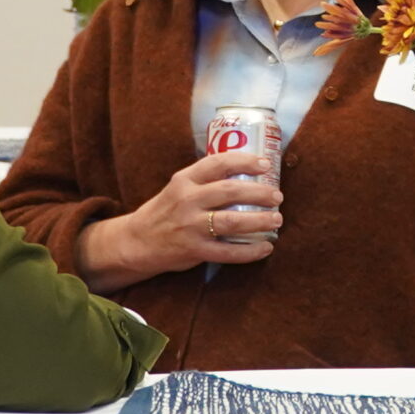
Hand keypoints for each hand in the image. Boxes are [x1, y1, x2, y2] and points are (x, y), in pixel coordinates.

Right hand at [83, 151, 282, 288]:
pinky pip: (228, 252)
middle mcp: (188, 200)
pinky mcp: (194, 250)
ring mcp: (191, 226)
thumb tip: (247, 175)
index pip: (218, 163)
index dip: (245, 161)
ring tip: (277, 219)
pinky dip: (251, 251)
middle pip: (231, 191)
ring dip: (260, 220)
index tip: (265, 164)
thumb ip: (205, 181)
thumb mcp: (179, 187)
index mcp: (185, 180)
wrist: (137, 241)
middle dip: (260, 192)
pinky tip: (266, 248)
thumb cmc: (165, 211)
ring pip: (233, 222)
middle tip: (277, 196)